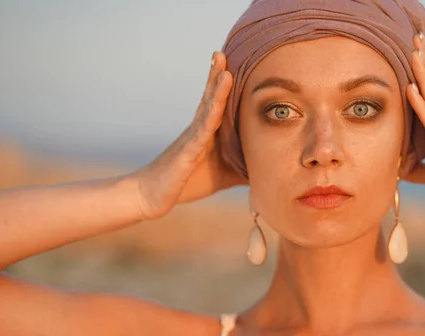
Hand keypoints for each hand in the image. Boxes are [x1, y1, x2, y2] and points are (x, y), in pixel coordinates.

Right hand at [132, 52, 245, 219]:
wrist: (152, 196)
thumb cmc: (187, 182)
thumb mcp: (224, 175)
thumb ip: (244, 168)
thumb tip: (272, 170)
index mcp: (207, 132)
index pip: (218, 103)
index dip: (226, 84)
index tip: (239, 61)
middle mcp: (198, 130)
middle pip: (210, 97)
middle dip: (217, 74)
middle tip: (225, 51)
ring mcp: (192, 139)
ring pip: (206, 110)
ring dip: (215, 89)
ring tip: (224, 68)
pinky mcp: (186, 154)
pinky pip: (199, 134)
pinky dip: (208, 119)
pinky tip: (215, 107)